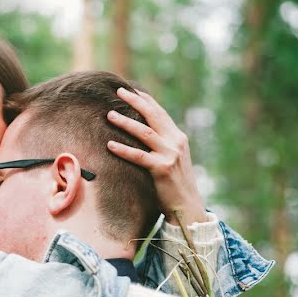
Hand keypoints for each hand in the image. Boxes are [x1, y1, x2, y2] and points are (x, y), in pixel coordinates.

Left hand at [107, 87, 207, 224]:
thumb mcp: (173, 159)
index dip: (146, 100)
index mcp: (178, 138)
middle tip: (119, 91)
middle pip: (153, 116)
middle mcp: (176, 142)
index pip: (160, 113)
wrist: (188, 206)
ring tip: (109, 115)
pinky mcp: (162, 169)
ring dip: (125, 122)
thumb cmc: (175, 184)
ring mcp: (170, 155)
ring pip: (144, 132)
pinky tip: (110, 144)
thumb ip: (162, 145)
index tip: (132, 90)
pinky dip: (123, 149)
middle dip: (135, 101)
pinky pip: (139, 156)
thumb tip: (144, 133)